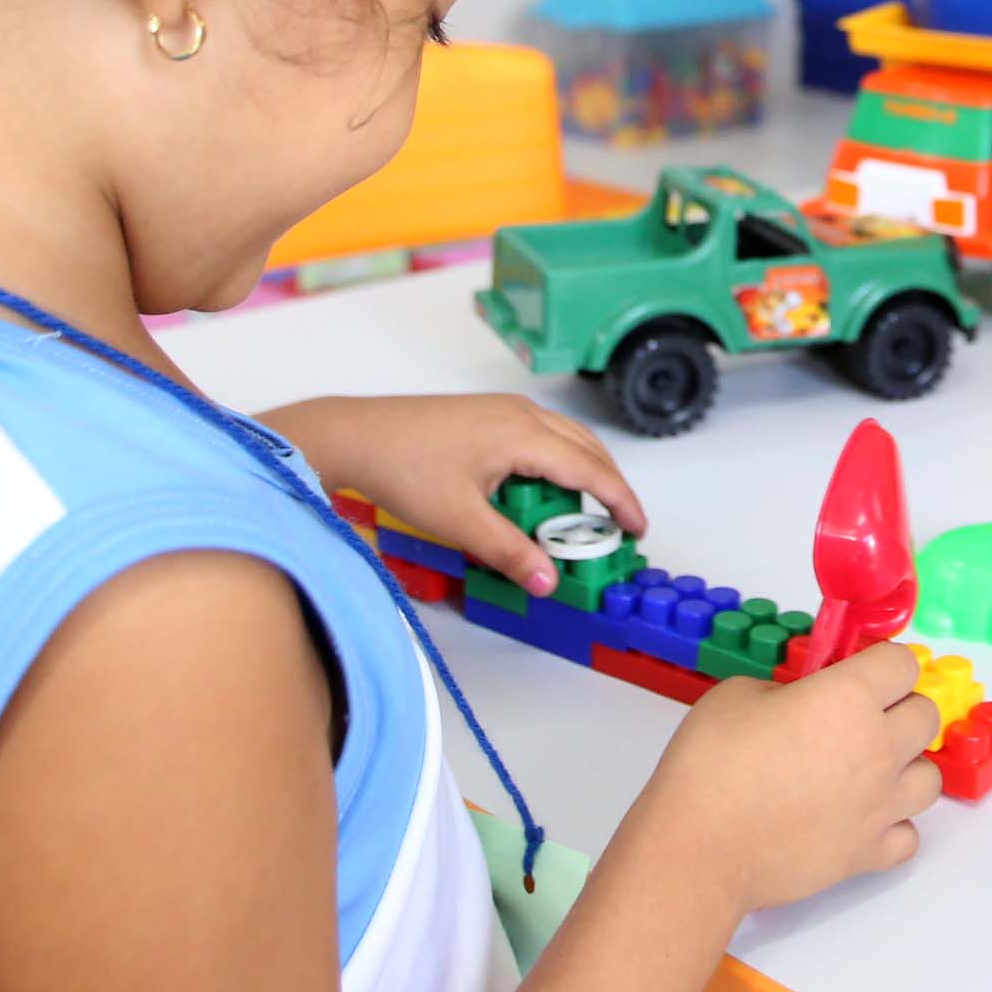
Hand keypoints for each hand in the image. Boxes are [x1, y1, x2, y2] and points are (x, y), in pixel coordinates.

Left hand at [262, 393, 640, 597]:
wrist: (354, 435)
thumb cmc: (403, 470)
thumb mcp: (460, 522)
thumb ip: (509, 552)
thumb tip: (549, 582)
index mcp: (523, 435)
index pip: (591, 469)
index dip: (620, 501)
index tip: (638, 530)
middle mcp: (521, 414)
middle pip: (586, 448)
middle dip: (608, 486)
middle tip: (618, 527)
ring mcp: (502, 409)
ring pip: (564, 438)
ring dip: (583, 473)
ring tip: (585, 514)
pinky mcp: (486, 414)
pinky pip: (540, 435)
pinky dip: (557, 462)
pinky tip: (541, 492)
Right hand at [632, 642, 944, 911]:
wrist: (699, 849)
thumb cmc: (710, 767)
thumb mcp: (738, 694)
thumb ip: (787, 691)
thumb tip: (802, 704)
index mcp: (851, 697)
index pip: (902, 663)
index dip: (881, 663)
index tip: (860, 671)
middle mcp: (879, 748)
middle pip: (926, 716)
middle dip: (900, 710)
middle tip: (860, 717)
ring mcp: (880, 806)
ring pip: (930, 779)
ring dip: (905, 769)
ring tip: (867, 771)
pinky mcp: (868, 853)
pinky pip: (909, 835)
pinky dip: (892, 826)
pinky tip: (861, 818)